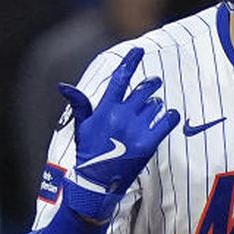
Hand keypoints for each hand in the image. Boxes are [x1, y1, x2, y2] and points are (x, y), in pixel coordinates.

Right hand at [58, 47, 178, 218]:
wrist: (95, 183)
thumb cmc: (88, 153)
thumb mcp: (81, 127)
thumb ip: (80, 104)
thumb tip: (63, 85)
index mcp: (105, 109)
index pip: (119, 78)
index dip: (130, 62)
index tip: (139, 50)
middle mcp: (121, 115)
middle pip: (143, 89)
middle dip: (150, 85)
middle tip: (153, 85)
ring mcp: (135, 129)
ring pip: (155, 104)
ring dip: (156, 105)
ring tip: (152, 111)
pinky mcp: (147, 143)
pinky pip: (167, 121)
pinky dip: (170, 116)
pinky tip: (169, 116)